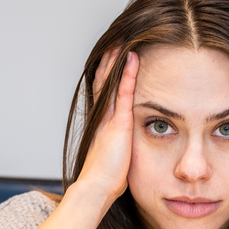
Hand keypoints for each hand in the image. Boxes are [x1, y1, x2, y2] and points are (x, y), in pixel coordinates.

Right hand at [74, 49, 138, 208]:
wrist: (96, 188)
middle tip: (113, 42)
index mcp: (101, 127)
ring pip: (111, 82)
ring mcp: (109, 119)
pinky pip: (124, 92)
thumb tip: (122, 158)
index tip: (111, 61)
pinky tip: (133, 57)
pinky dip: (128, 73)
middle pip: (104, 82)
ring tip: (121, 40)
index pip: (103, 96)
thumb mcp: (114, 163)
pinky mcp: (118, 123)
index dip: (106, 77)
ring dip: (116, 60)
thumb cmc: (105, 182)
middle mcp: (102, 119)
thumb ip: (118, 154)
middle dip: (108, 62)